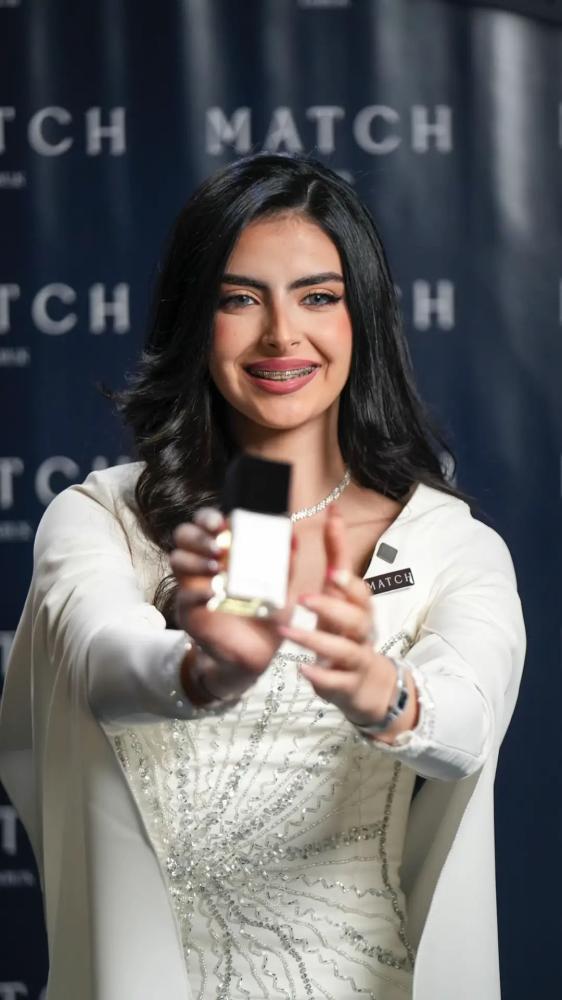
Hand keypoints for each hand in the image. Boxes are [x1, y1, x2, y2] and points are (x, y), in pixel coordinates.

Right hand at [169, 507, 290, 701]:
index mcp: (224, 551)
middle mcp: (204, 563)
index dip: (207, 518)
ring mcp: (193, 586)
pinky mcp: (190, 611)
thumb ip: (286, 562)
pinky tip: (214, 593)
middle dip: (198, 536)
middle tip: (218, 546)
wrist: (258, 654)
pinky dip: (199, 591)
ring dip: (196, 560)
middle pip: (183, 535)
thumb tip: (293, 534)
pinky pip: (185, 595)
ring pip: (177, 560)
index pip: (205, 523)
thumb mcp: (281, 587)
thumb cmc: (267, 614)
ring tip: (217, 568)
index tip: (221, 522)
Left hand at [277, 505, 418, 740]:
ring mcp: (356, 658)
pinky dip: (321, 675)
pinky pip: (337, 680)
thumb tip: (332, 515)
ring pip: (345, 648)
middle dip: (334, 603)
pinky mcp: (347, 685)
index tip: (331, 522)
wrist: (369, 687)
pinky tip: (302, 668)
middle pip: (357, 614)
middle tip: (304, 595)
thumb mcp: (340, 597)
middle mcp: (361, 630)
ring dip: (317, 638)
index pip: (353, 577)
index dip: (343, 549)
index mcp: (356, 607)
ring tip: (287, 630)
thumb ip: (335, 560)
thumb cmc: (347, 635)